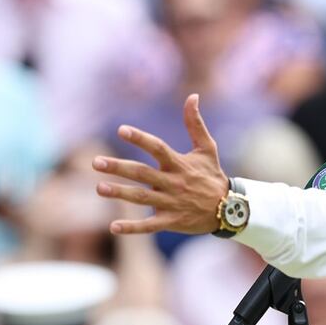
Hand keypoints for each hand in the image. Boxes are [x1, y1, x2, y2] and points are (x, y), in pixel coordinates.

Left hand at [93, 94, 228, 234]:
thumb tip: (193, 96)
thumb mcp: (207, 148)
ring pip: (142, 198)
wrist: (229, 209)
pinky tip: (113, 227)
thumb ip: (195, 123)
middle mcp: (173, 182)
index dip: (140, 139)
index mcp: (179, 164)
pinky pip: (149, 225)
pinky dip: (132, 228)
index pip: (157, 148)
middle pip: (142, 173)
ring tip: (99, 188)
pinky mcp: (171, 221)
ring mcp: (171, 203)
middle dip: (119, 167)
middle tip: (96, 162)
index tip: (121, 130)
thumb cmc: (212, 175)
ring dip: (120, 193)